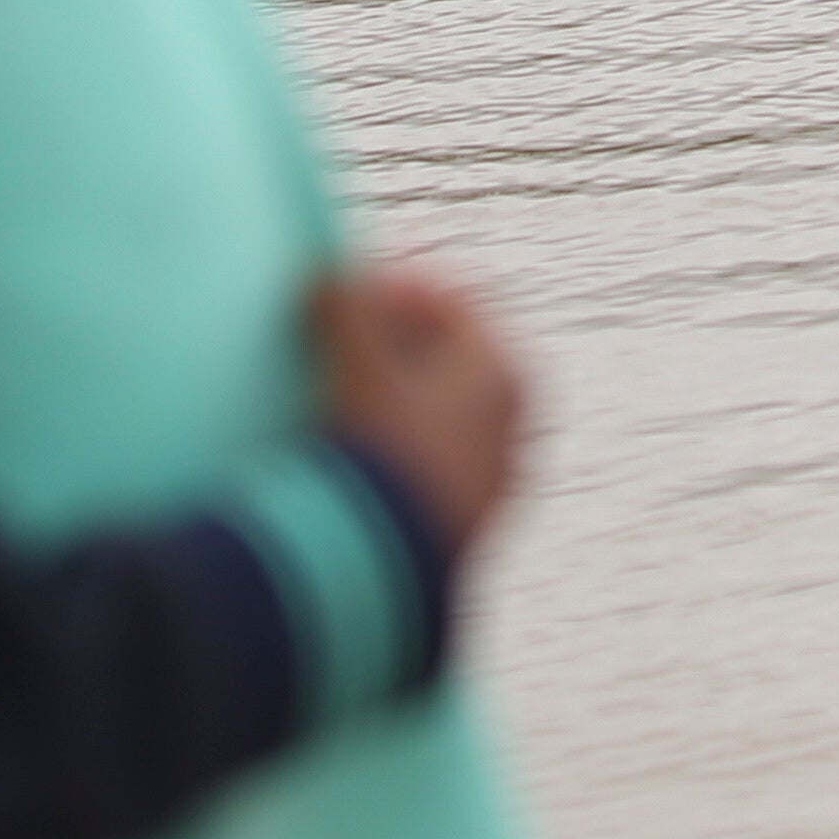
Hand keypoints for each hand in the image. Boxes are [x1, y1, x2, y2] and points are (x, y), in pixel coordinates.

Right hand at [313, 262, 531, 556]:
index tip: (340, 292)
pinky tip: (351, 455)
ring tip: (333, 398)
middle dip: (385, 341)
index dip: (390, 287)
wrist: (393, 568)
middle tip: (330, 342)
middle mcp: (512, 416)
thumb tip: (326, 270)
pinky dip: (393, 443)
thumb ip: (347, 310)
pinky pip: (426, 457)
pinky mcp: (465, 514)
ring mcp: (493, 468)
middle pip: (443, 353)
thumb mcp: (363, 370)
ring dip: (387, 393)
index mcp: (504, 369)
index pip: (448, 301)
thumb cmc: (386, 454)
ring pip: (435, 407)